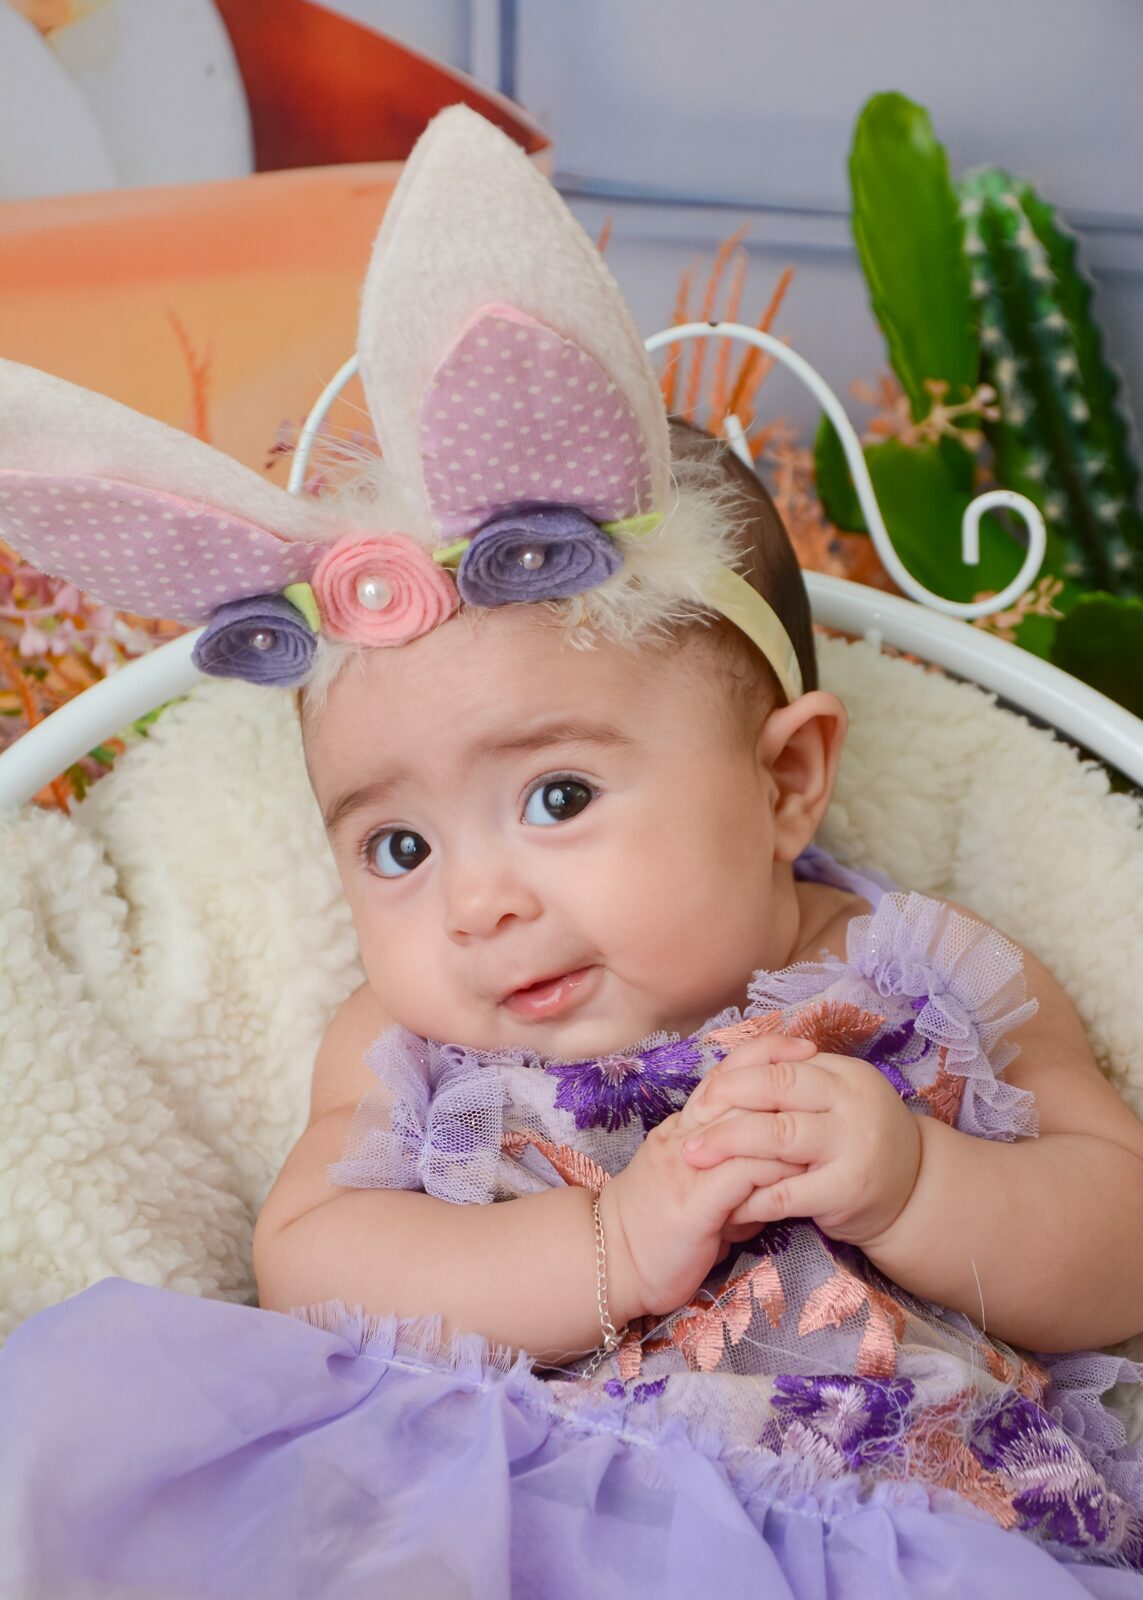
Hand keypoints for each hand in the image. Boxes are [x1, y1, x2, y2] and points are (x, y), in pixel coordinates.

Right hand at [600, 1038, 816, 1320]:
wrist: (612, 1264)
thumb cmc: (657, 1231)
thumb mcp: (695, 1193)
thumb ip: (731, 1180)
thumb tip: (770, 1183)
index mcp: (681, 1129)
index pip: (722, 1076)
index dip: (761, 1054)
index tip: (800, 1047)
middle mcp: (682, 1137)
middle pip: (733, 1087)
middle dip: (779, 1069)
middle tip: (818, 1059)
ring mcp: (686, 1167)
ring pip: (741, 1125)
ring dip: (785, 1123)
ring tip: (823, 1123)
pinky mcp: (693, 1203)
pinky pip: (742, 1174)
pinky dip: (775, 1169)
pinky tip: (802, 1172)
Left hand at [680, 1042, 921, 1248]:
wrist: (913, 1194)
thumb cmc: (857, 1141)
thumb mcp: (836, 1100)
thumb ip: (795, 1083)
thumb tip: (727, 1071)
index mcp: (844, 1073)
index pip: (780, 1062)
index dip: (735, 1074)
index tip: (703, 1092)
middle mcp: (851, 1102)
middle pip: (776, 1088)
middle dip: (725, 1101)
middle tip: (690, 1119)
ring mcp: (851, 1145)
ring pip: (778, 1135)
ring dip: (728, 1144)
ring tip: (693, 1155)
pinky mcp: (846, 1189)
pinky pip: (787, 1192)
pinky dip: (751, 1197)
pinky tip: (726, 1202)